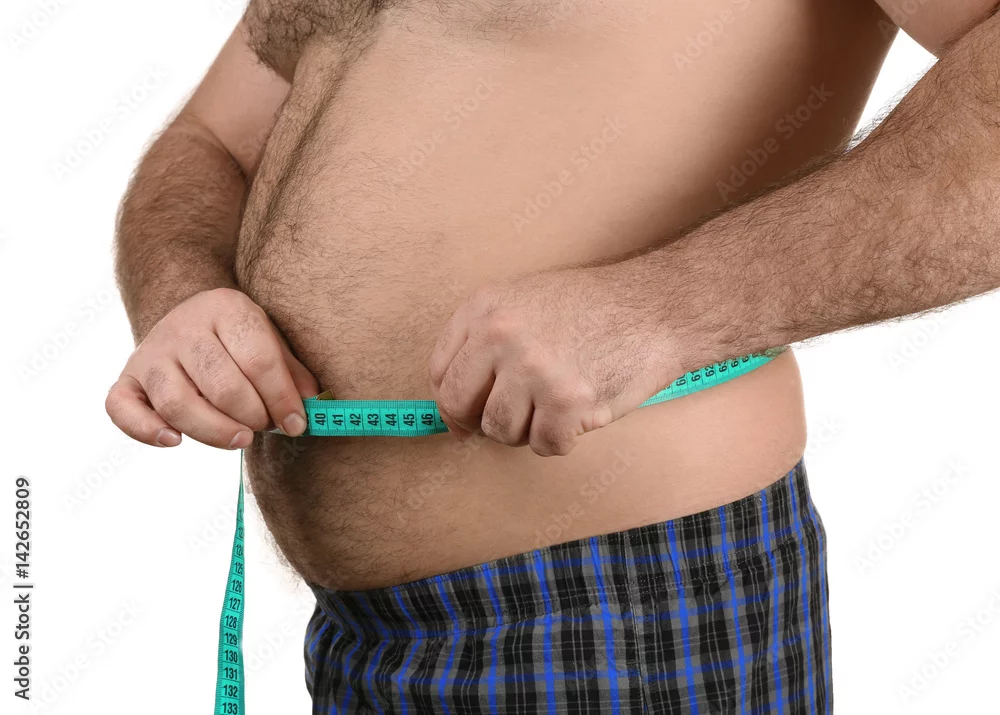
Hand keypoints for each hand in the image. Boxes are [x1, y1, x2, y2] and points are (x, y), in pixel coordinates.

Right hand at [106, 288, 319, 448]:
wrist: (188, 319)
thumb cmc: (239, 340)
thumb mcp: (271, 341)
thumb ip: (292, 373)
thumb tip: (313, 407)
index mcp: (226, 307)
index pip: (259, 360)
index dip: (282, 399)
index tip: (297, 424)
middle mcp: (183, 326)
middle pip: (222, 385)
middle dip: (252, 416)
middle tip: (265, 427)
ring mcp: (150, 352)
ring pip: (178, 404)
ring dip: (214, 431)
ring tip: (240, 439)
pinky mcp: (127, 379)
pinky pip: (122, 409)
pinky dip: (146, 431)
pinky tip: (175, 442)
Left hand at [428, 265, 671, 455]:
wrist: (655, 307)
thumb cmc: (594, 308)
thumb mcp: (526, 299)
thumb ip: (485, 340)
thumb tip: (455, 405)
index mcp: (485, 308)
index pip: (440, 371)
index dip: (451, 401)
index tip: (464, 416)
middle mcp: (501, 336)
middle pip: (459, 405)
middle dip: (478, 423)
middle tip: (504, 424)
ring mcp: (533, 369)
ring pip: (499, 431)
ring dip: (525, 431)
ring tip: (551, 409)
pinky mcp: (567, 402)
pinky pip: (543, 445)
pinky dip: (560, 440)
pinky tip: (577, 416)